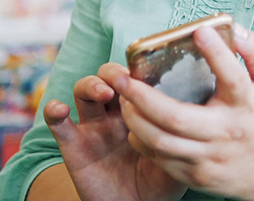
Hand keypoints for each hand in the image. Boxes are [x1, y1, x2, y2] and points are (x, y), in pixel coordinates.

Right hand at [44, 64, 186, 200]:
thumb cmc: (159, 184)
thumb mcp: (178, 158)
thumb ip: (183, 138)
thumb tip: (199, 116)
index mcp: (141, 111)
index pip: (136, 79)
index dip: (137, 69)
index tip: (146, 71)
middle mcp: (115, 113)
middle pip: (107, 77)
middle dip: (112, 72)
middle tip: (123, 79)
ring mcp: (93, 127)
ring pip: (83, 91)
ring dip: (90, 85)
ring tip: (103, 93)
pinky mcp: (74, 145)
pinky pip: (58, 124)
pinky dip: (54, 111)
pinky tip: (60, 110)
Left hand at [114, 24, 253, 200]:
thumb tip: (234, 30)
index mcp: (246, 105)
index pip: (233, 77)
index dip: (217, 53)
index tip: (200, 31)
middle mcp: (226, 133)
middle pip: (176, 117)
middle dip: (141, 96)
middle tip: (120, 77)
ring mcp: (209, 158)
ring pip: (160, 141)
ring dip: (134, 119)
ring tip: (123, 99)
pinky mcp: (196, 175)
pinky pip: (160, 159)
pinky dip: (142, 140)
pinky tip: (135, 124)